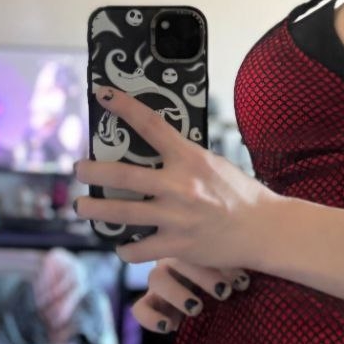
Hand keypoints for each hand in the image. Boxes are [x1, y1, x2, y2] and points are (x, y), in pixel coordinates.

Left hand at [73, 85, 278, 268]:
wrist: (264, 228)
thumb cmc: (241, 194)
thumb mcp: (214, 164)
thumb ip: (185, 158)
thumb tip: (156, 149)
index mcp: (189, 158)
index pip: (151, 125)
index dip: (124, 107)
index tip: (104, 94)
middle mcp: (179, 186)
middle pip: (122, 176)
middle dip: (93, 172)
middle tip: (79, 169)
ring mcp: (176, 217)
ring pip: (122, 214)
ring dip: (95, 211)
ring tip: (82, 207)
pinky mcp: (178, 245)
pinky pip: (140, 249)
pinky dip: (127, 248)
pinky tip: (124, 245)